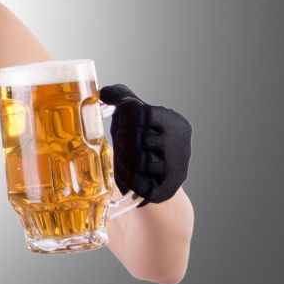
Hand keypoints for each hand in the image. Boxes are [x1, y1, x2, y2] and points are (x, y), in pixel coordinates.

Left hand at [99, 84, 191, 206]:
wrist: (156, 177)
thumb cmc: (141, 139)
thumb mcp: (133, 114)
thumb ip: (121, 96)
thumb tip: (103, 93)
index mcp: (176, 123)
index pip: (140, 112)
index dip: (125, 118)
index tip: (125, 122)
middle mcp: (181, 145)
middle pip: (136, 137)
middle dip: (123, 138)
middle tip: (124, 140)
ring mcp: (175, 169)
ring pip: (136, 160)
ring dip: (124, 158)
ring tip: (127, 156)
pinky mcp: (166, 190)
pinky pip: (137, 182)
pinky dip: (128, 177)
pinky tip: (132, 173)